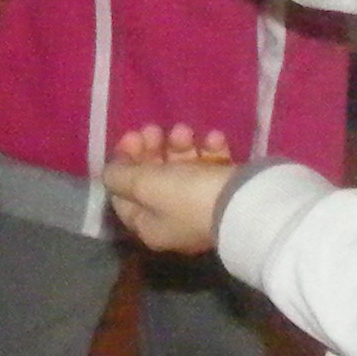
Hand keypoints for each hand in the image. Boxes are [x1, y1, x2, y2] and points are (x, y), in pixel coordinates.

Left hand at [102, 122, 235, 254]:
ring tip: (184, 132)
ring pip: (182, 168)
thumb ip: (119, 177)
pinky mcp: (225, 191)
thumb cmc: (186, 196)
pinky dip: (210, 149)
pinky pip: (211, 166)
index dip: (123, 163)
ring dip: (180, 144)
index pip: (124, 195)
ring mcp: (201, 206)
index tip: (129, 138)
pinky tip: (214, 139)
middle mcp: (173, 220)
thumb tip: (111, 173)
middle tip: (152, 129)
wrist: (245, 202)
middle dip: (151, 149)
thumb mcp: (143, 185)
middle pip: (153, 179)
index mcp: (150, 226)